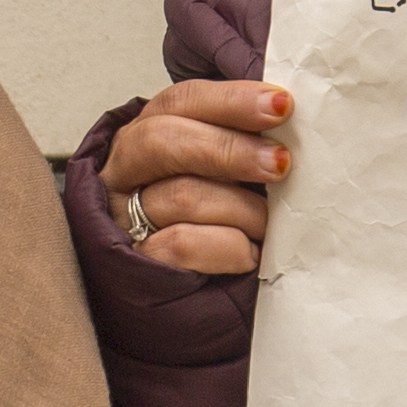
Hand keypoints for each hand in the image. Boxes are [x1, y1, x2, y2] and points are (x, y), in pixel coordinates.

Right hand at [101, 81, 290, 276]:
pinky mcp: (134, 263)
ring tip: (268, 226)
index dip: (231, 100)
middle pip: (164, 140)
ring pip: (182, 195)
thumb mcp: (218, 177)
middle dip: (231, 149)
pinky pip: (184, 244)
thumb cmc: (210, 230)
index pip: (180, 102)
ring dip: (242, 210)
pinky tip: (250, 255)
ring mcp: (121, 218)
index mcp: (145, 137)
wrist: (183, 306)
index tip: (282, 105)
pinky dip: (228, 248)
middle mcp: (124, 172)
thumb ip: (236, 144)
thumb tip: (285, 117)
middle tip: (281, 163)